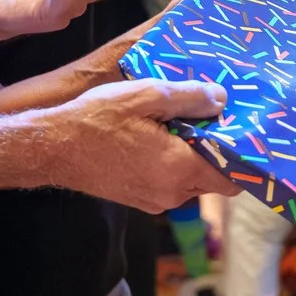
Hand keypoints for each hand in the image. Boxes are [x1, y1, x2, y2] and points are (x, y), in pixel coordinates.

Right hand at [44, 78, 236, 212]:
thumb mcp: (145, 96)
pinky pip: (172, 182)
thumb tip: (222, 99)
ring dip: (194, 155)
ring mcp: (156, 200)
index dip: (243, 155)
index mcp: (179, 170)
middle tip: (213, 118)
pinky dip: (175, 163)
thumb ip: (189, 97)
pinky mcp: (141, 199)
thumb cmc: (95, 120)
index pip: (233, 176)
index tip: (244, 132)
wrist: (51, 148)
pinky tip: (160, 136)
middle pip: (215, 178)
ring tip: (182, 122)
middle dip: (217, 150)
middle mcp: (172, 193)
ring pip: (193, 180)